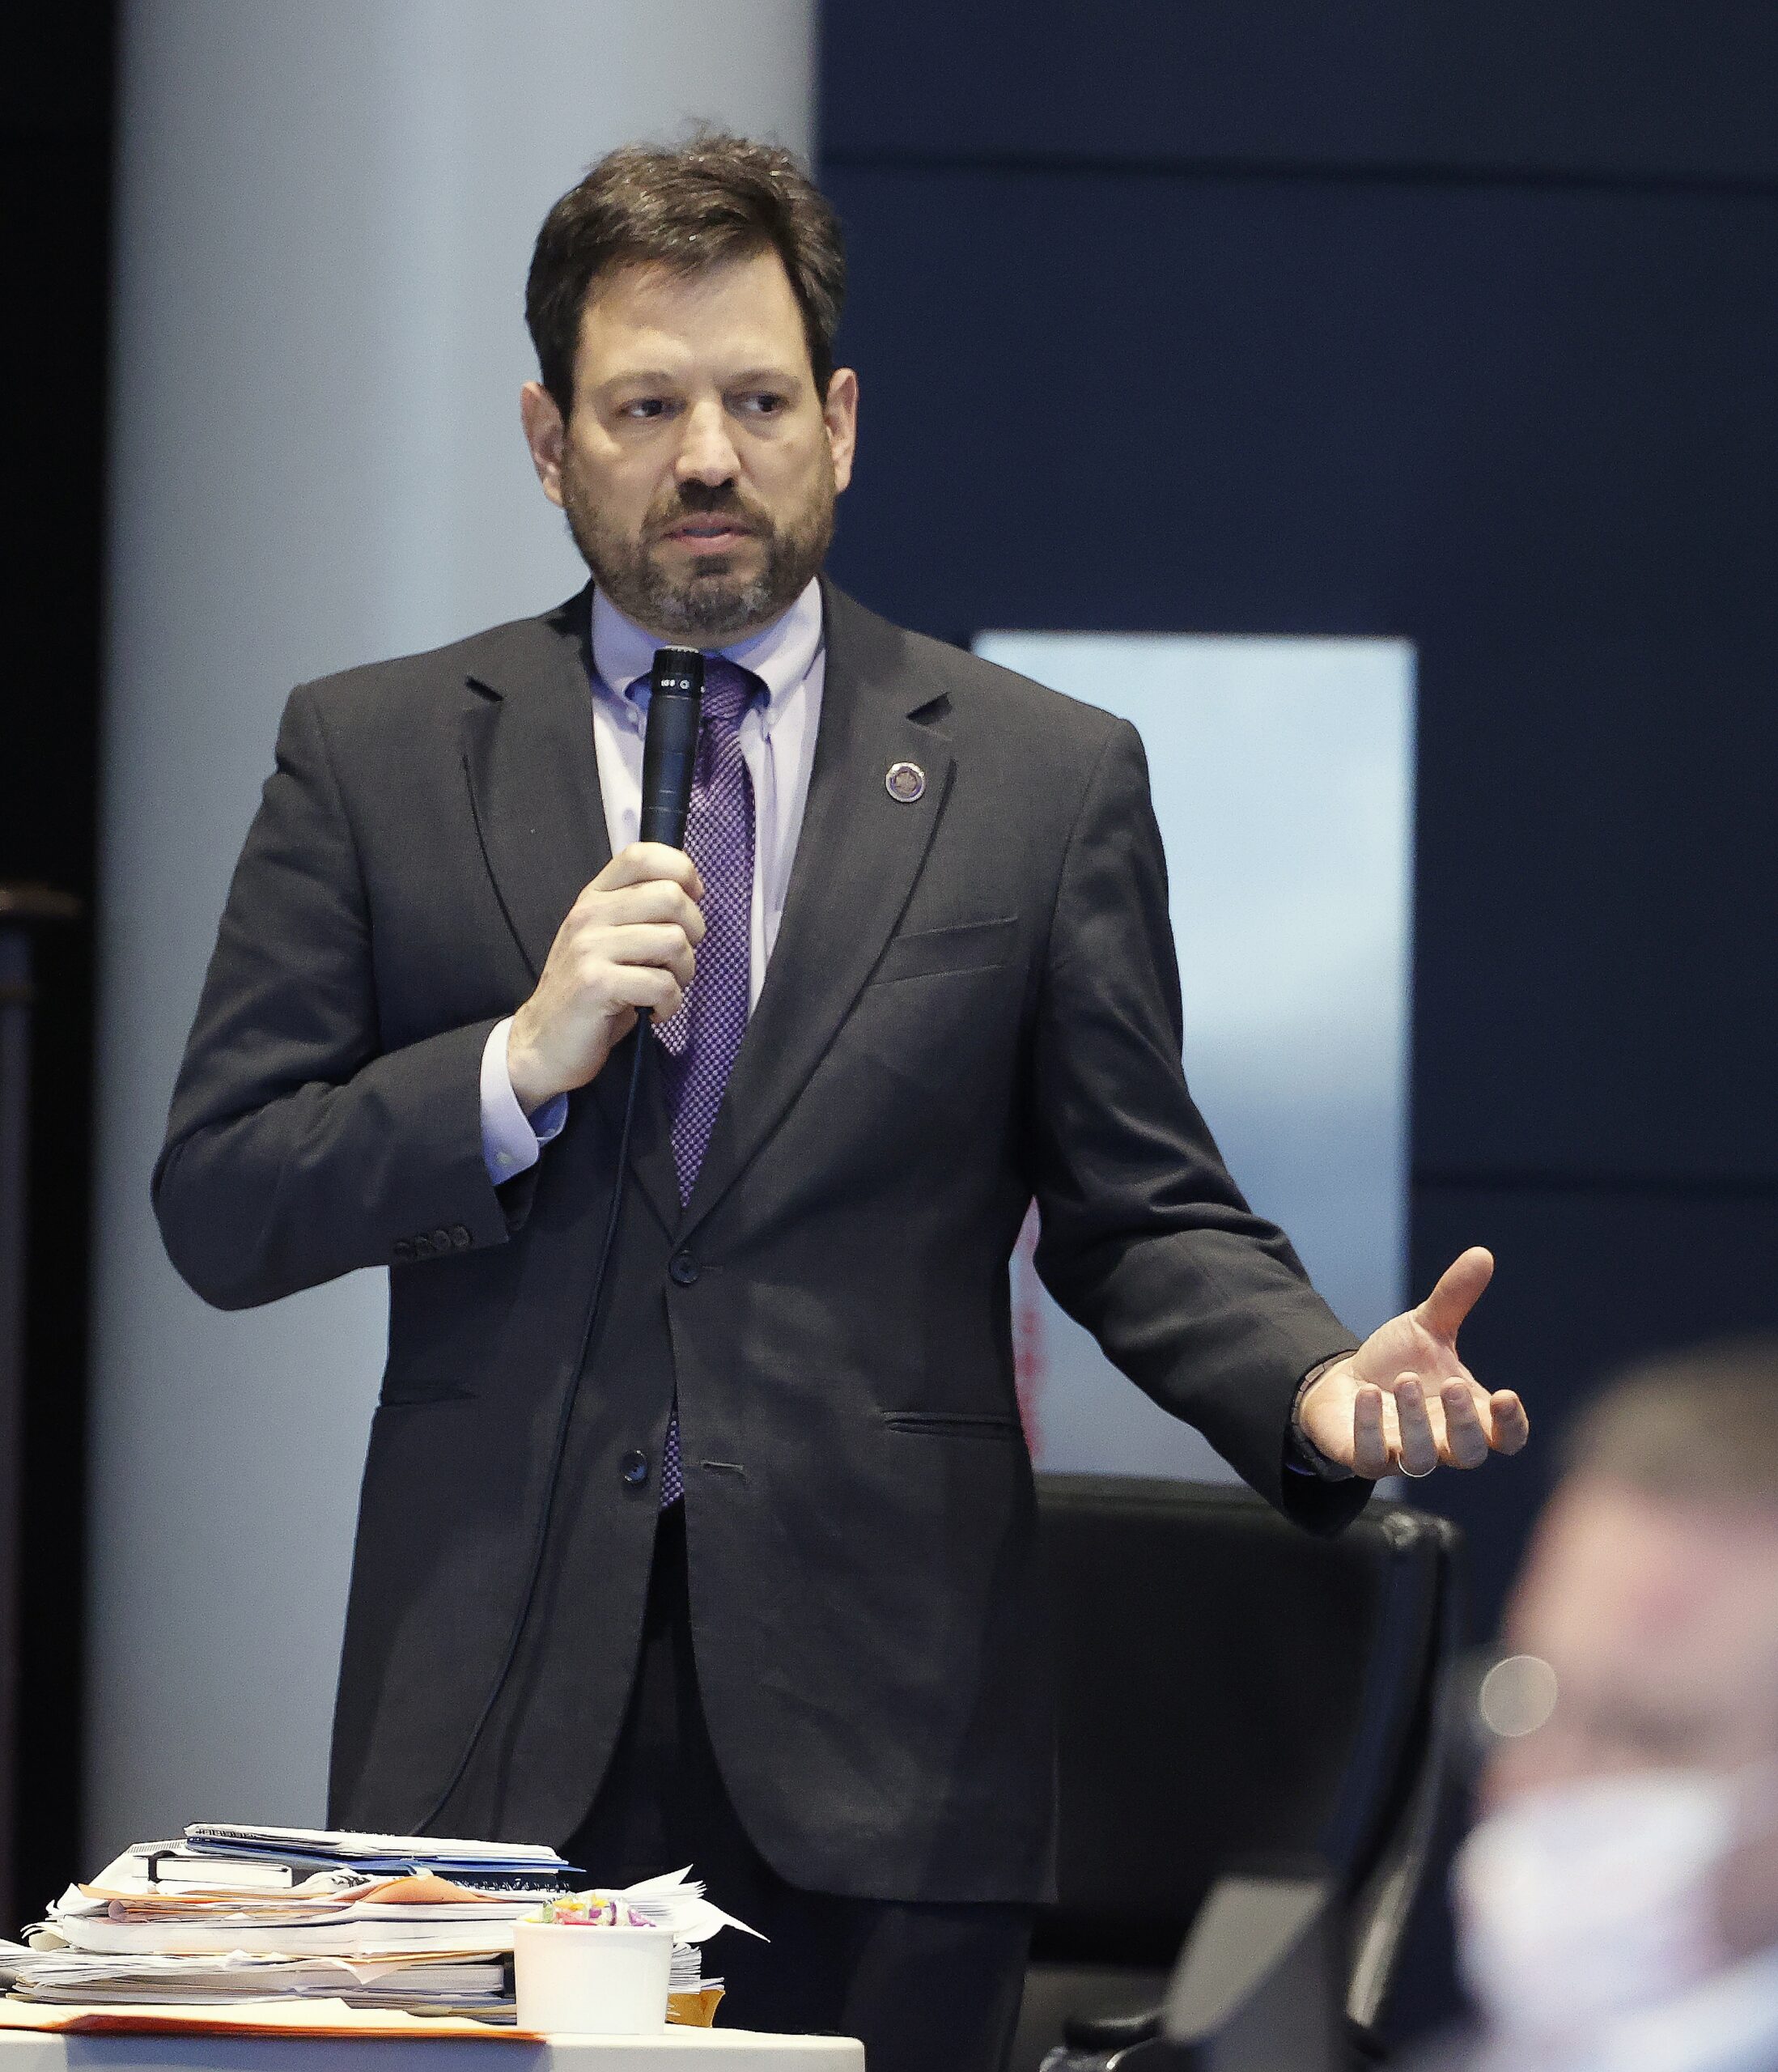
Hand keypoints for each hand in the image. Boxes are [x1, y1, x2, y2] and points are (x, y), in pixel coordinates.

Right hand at [506, 844, 704, 1108]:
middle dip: (693, 932)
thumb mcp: (607, 940)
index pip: (643, 855)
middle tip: (677, 959)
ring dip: (684, 972)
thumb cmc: (588, 992)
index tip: (692, 899)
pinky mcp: (597, 984)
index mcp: (595, 897)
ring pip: (674, 941)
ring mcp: (590, 948)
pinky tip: (654, 1011)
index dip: (682, 870)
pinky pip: (662, 983)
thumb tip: (691, 892)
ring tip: (664, 987)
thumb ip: (639, 912)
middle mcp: (589, 915)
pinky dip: (670, 1003)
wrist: (544, 1043)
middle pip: (671, 896)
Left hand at [1297, 1247, 1528, 1478]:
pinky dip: (1370, 1429)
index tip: (1505, 1396)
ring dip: (1415, 1423)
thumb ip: (1454, 1298)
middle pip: (1469, 1454)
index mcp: (1467, 1414)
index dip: (1511, 1426)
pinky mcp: (1365, 1459)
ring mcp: (1403, 1455)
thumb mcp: (1425, 1327)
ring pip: (1421, 1461)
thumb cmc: (1396, 1362)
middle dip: (1463, 1423)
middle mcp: (1441, 1442)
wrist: (1343, 1383)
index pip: (1505, 1438)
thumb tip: (1482, 1254)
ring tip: (1403, 1380)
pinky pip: (1371, 1459)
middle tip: (1450, 1384)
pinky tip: (1367, 1395)